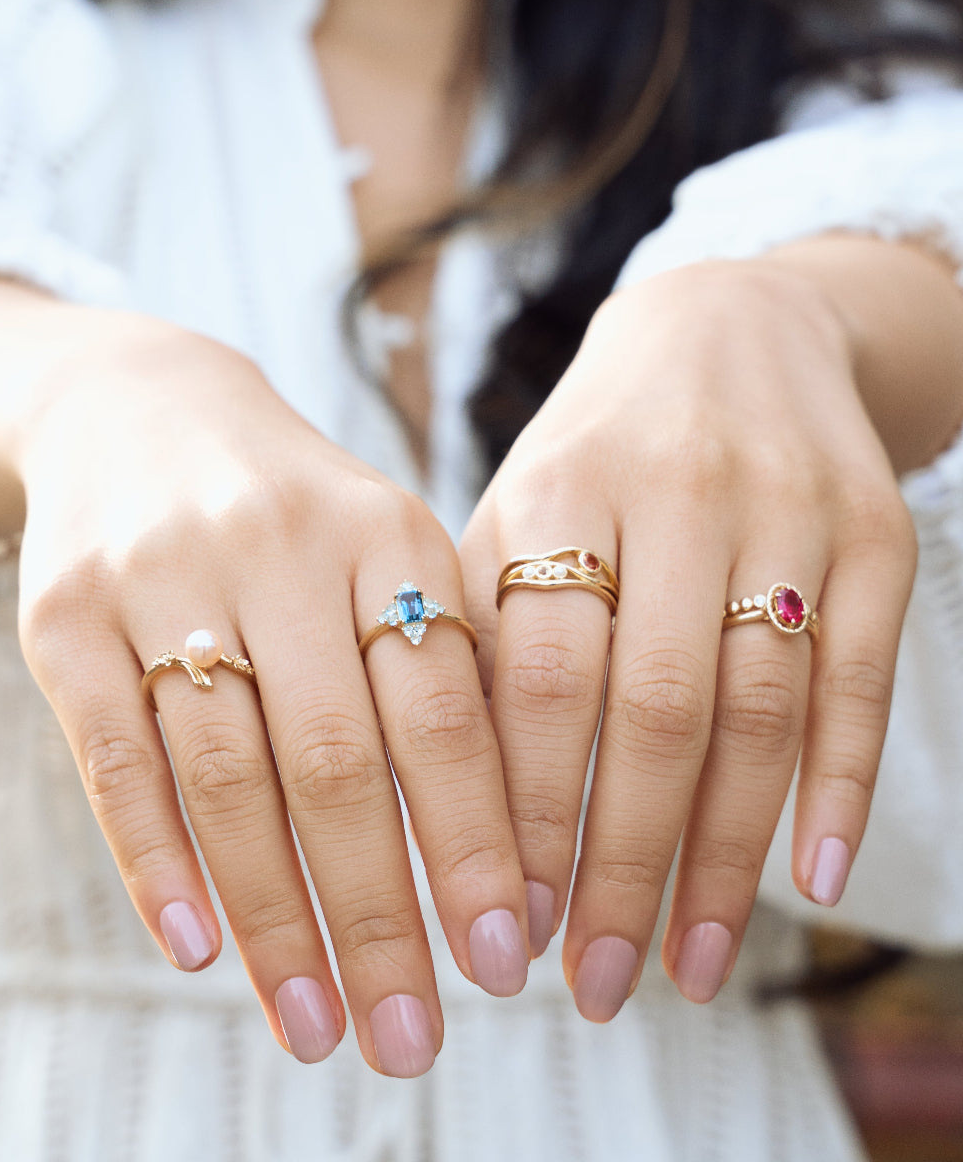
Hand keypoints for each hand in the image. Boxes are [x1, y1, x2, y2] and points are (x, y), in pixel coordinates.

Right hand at [14, 320, 529, 1074]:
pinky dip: (156, 862)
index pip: (445, 711)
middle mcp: (276, 545)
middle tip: (411, 1040)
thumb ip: (438, 669)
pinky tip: (200, 950)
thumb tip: (500, 856)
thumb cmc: (292, 510)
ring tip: (317, 1024)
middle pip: (337, 761)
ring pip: (227, 776)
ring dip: (276, 918)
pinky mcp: (62, 611)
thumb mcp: (382, 549)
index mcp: (384, 531)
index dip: (477, 842)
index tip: (505, 959)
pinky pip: (113, 758)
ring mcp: (159, 574)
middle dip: (382, 915)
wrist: (138, 408)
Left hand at [460, 260, 916, 1017]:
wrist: (727, 330)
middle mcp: (674, 495)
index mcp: (556, 491)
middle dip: (619, 863)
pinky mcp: (875, 531)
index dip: (527, 811)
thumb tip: (439, 802)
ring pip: (759, 711)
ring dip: (724, 856)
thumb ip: (484, 636)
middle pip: (651, 711)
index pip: (541, 681)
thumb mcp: (514, 515)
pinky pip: (863, 675)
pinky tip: (811, 879)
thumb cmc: (591, 451)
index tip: (506, 923)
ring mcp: (787, 510)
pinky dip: (838, 785)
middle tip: (591, 983)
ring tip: (689, 967)